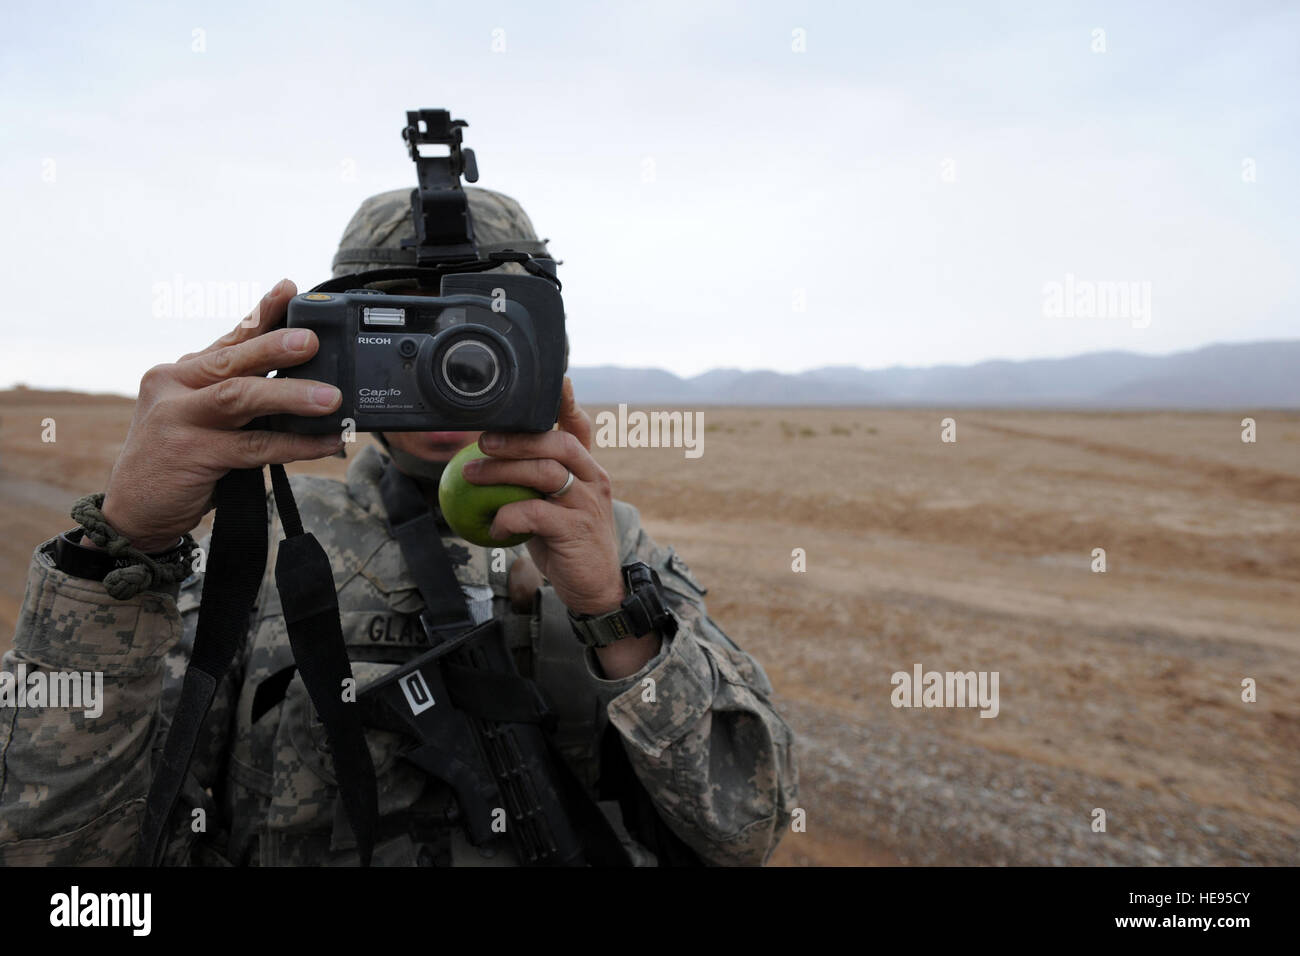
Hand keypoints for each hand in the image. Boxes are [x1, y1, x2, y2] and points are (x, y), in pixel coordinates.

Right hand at [96, 279, 344, 551]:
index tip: (289, 289)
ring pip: (240, 399)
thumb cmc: (177, 460)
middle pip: (231, 362)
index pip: (227, 339)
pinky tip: (324, 443)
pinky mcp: (190, 455)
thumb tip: (302, 379)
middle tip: (313, 340)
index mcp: (179, 374)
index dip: (260, 315)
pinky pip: (253, 448)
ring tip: (332, 397)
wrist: (133, 512)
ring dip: (290, 395)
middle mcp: (173, 388)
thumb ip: (235, 395)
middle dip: (275, 348)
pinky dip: (294, 444)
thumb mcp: (199, 416)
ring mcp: (177, 421)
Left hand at [466, 378, 624, 615]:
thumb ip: (533, 485)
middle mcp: (593, 480)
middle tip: (482, 442)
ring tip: (471, 475)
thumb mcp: (553, 508)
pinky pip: (535, 513)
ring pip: (544, 473)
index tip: (556, 381)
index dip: (567, 403)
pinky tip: (493, 525)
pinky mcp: (576, 530)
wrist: (596, 589)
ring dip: (502, 471)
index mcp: (588, 470)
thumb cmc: (567, 545)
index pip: (580, 428)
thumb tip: (486, 463)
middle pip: (558, 444)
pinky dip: (508, 516)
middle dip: (517, 438)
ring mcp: (587, 504)